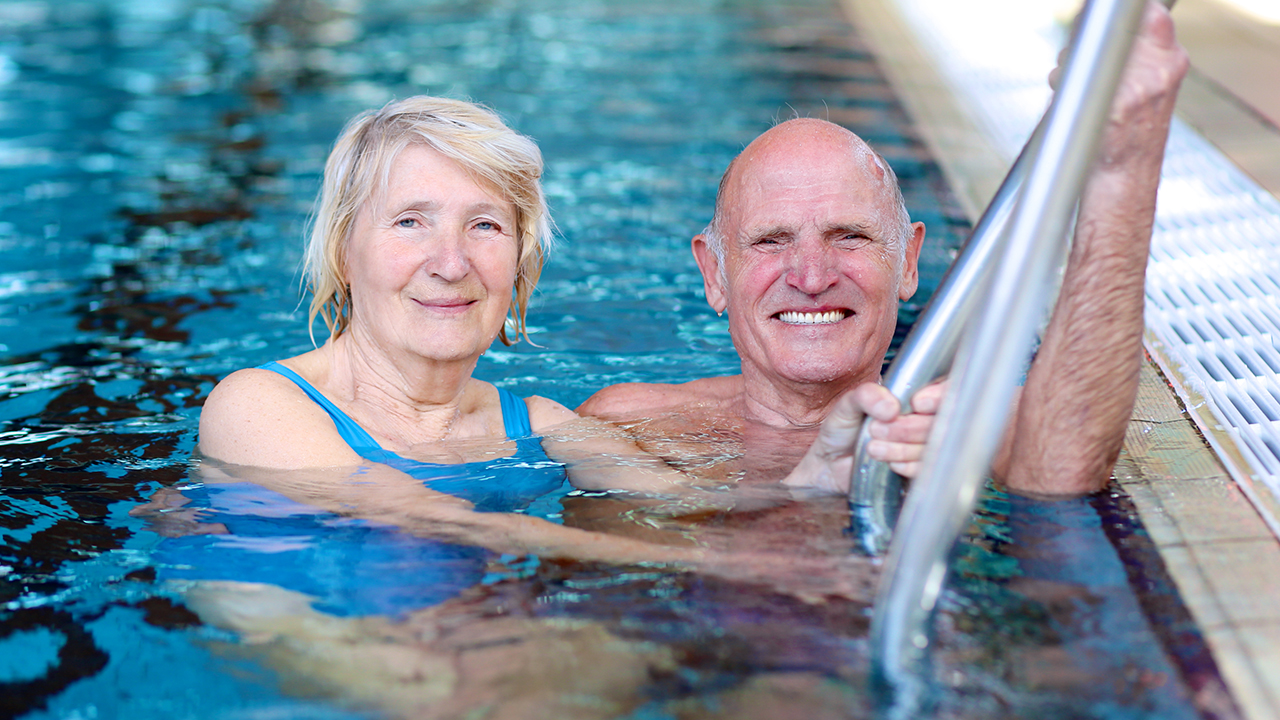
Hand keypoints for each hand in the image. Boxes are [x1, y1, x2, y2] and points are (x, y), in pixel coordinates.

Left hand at [782, 379, 945, 492]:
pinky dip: (907, 465)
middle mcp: (924, 420)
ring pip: (933, 447)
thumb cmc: (843, 429)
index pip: (945, 391)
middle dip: (907, 428)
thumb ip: (866, 396)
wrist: (831, 465)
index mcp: (912, 397)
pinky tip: (890, 463)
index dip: (938, 397)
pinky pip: (927, 469)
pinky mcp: (920, 470)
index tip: (916, 404)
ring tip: (872, 447)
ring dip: (902, 449)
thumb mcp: (848, 405)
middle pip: (940, 422)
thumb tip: (891, 406)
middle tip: (876, 429)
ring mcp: (924, 446)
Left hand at [1048, 1, 1187, 167]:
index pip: (1151, 14)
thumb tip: (1098, 24)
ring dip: (1067, 62)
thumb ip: (1139, 54)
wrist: (1125, 177)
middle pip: (1108, 29)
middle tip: (1075, 55)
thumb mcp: (1150, 86)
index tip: (1098, 20)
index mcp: (1171, 60)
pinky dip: (1059, 82)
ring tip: (1073, 86)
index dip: (1117, 14)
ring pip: (1083, 51)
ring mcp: (1138, 88)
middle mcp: (1160, 70)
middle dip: (1081, 38)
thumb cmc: (1129, 134)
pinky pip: (1070, 77)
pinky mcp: (1114, 106)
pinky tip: (1066, 100)